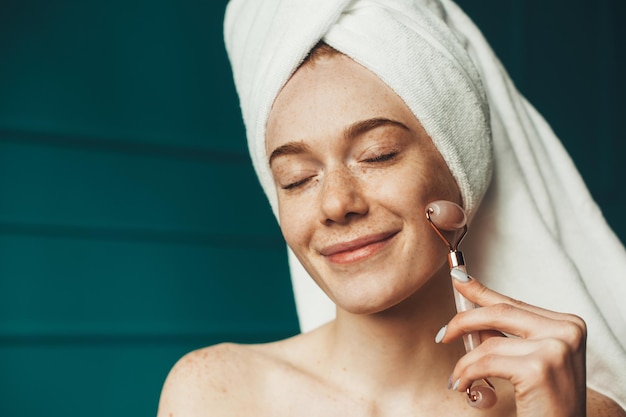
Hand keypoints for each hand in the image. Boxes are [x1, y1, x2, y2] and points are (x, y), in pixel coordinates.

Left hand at [438, 273, 586, 416]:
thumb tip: (471, 312)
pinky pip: (485, 363)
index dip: (480, 291)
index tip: (457, 278)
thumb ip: (506, 335)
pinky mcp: (538, 368)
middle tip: (443, 335)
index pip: (514, 302)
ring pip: (488, 343)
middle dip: (463, 321)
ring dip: (464, 362)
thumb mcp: (531, 360)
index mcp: (568, 324)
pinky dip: (467, 374)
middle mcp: (567, 331)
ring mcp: (555, 347)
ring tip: (459, 379)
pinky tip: (465, 387)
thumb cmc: (547, 403)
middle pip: (499, 312)